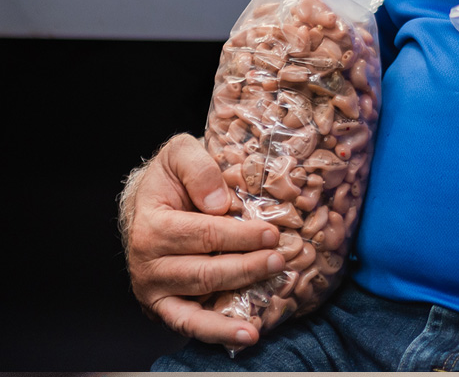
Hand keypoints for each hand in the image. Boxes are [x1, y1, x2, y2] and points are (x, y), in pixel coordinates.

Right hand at [123, 133, 283, 348]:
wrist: (150, 201)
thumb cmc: (171, 177)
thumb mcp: (179, 153)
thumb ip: (198, 168)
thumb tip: (219, 203)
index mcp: (151, 226)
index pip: (203, 234)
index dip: (240, 235)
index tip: (272, 233)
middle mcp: (148, 264)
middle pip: (205, 271)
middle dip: (246, 267)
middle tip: (280, 259)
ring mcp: (155, 290)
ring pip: (199, 301)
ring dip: (235, 304)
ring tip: (264, 307)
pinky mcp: (164, 306)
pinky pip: (189, 324)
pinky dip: (216, 333)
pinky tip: (245, 336)